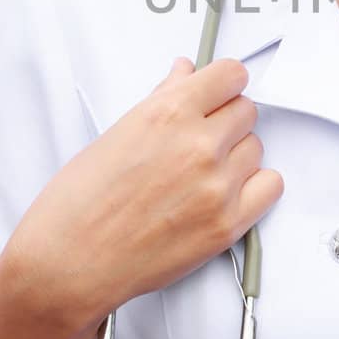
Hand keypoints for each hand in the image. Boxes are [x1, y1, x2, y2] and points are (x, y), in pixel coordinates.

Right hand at [4, 56, 283, 330]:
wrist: (67, 264)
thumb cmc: (78, 203)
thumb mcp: (116, 134)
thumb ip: (162, 99)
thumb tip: (185, 74)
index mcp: (168, 113)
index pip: (231, 75)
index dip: (224, 84)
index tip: (218, 93)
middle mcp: (198, 145)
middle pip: (246, 111)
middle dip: (225, 121)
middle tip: (199, 140)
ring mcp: (217, 185)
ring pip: (256, 148)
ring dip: (236, 156)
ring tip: (200, 174)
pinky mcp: (227, 224)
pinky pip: (270, 186)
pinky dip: (254, 188)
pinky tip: (224, 194)